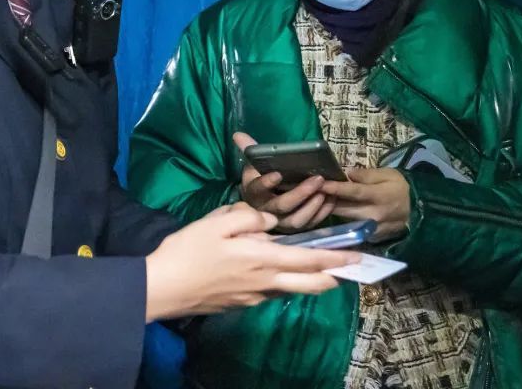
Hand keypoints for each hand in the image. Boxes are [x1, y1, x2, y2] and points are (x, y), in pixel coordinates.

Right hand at [144, 202, 359, 321]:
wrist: (163, 288)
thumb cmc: (188, 250)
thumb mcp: (217, 222)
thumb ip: (248, 217)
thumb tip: (269, 221)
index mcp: (263, 258)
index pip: (310, 260)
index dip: (336, 258)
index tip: (357, 255)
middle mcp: (265, 281)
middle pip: (310, 285)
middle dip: (334, 277)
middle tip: (350, 270)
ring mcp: (253, 297)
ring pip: (291, 290)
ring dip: (308, 281)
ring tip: (316, 269)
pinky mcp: (240, 304)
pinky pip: (270, 292)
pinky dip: (282, 282)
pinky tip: (273, 271)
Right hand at [235, 132, 335, 232]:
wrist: (265, 202)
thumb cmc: (262, 179)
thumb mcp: (254, 165)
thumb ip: (249, 149)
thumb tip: (238, 134)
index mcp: (254, 193)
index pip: (257, 189)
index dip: (266, 183)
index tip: (278, 174)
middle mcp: (265, 211)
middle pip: (281, 206)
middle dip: (300, 193)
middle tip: (317, 179)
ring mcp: (281, 222)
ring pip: (296, 220)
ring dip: (312, 206)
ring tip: (325, 191)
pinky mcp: (295, 228)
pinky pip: (310, 225)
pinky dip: (321, 213)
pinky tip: (330, 200)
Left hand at [321, 168, 410, 241]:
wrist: (417, 211)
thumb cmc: (400, 189)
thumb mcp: (388, 174)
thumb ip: (366, 174)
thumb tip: (347, 174)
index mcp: (379, 196)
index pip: (353, 192)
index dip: (335, 188)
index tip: (320, 183)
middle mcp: (374, 215)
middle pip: (344, 208)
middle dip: (327, 200)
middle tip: (312, 190)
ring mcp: (372, 228)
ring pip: (344, 219)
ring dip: (332, 210)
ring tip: (320, 199)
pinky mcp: (371, 237)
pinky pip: (350, 227)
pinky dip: (341, 219)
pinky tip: (333, 210)